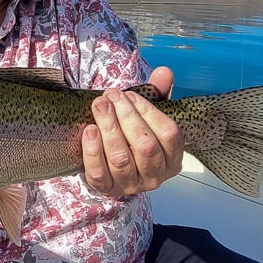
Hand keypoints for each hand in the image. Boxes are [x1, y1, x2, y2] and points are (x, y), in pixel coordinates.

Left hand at [81, 67, 182, 196]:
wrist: (109, 164)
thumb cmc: (132, 136)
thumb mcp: (147, 116)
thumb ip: (157, 94)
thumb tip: (164, 72)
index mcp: (172, 158)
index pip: (169, 134)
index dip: (150, 112)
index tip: (131, 95)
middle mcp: (155, 176)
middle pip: (145, 146)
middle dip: (127, 117)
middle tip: (111, 96)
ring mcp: (131, 185)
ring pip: (121, 159)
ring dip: (109, 129)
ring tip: (99, 106)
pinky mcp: (107, 190)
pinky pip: (99, 172)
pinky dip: (93, 150)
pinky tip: (89, 131)